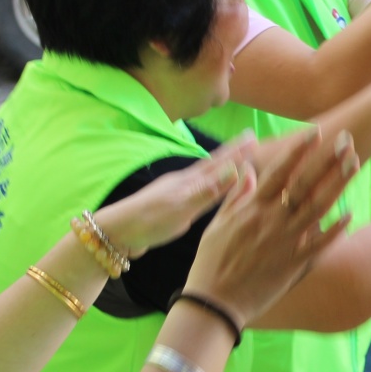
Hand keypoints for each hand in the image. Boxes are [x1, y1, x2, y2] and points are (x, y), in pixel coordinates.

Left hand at [94, 135, 256, 252]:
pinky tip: (208, 189)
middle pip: (214, 166)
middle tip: (250, 140)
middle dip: (233, 154)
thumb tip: (236, 169)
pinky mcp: (171, 208)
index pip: (220, 163)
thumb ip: (209, 191)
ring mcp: (176, 194)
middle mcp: (184, 184)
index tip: (254, 137)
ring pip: (206, 177)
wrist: (116, 234)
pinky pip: (199, 192)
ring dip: (223, 168)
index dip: (238, 152)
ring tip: (235, 161)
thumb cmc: (148, 222)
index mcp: (189, 182)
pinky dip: (211, 186)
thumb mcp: (182, 208)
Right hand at [184, 128, 358, 321]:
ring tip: (354, 164)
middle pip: (306, 183)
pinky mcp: (295, 264)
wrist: (215, 302)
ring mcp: (286, 242)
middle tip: (346, 139)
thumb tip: (248, 171)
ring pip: (318, 207)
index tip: (315, 132)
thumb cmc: (211, 262)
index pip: (280, 171)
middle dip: (327, 159)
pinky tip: (351, 213)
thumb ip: (236, 196)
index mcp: (252, 208)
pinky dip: (336, 229)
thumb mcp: (217, 224)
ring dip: (339, 184)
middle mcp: (272, 221)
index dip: (298, 150)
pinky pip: (321, 244)